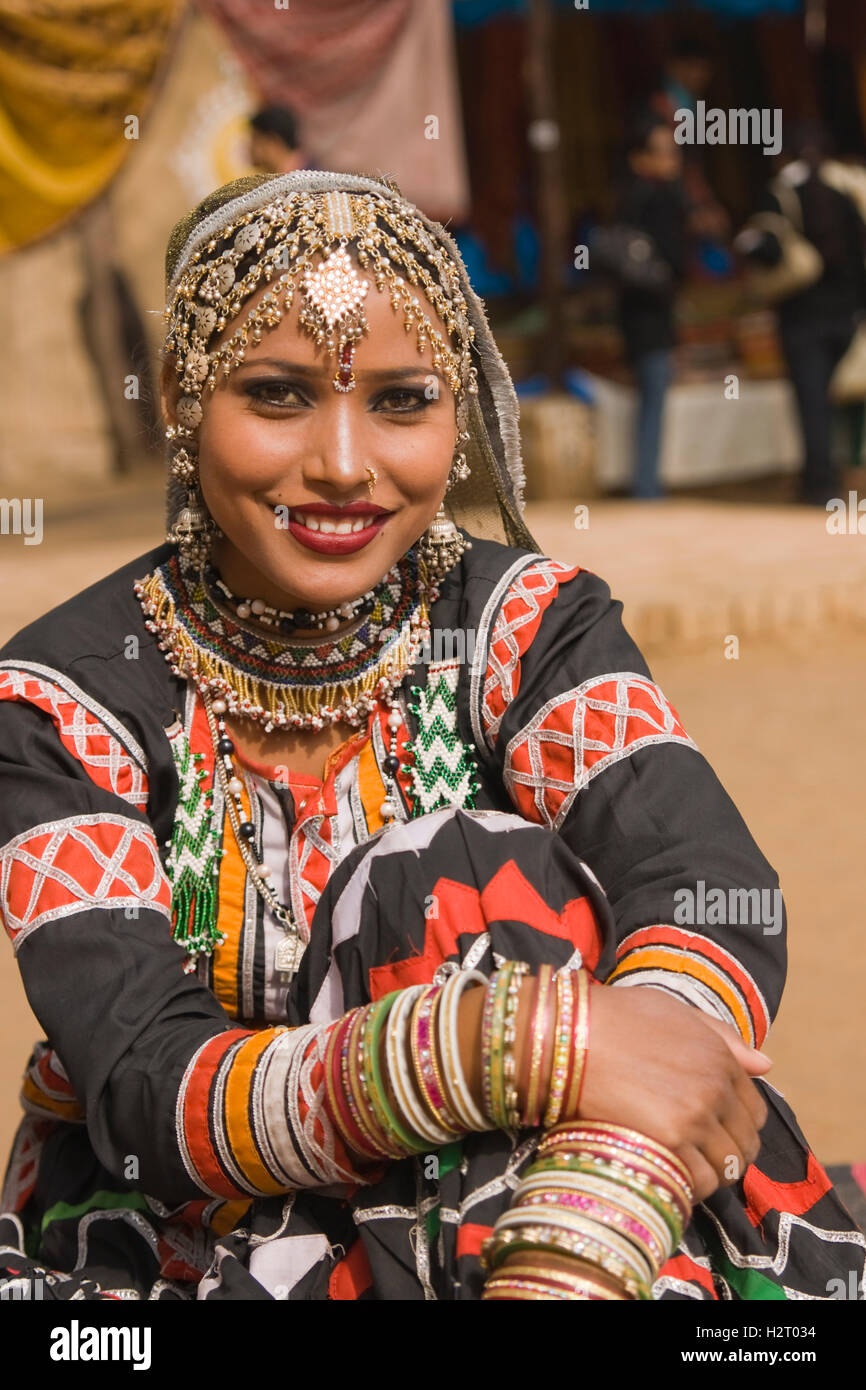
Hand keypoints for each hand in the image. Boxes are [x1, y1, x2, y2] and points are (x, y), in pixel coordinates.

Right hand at [578, 985, 769, 1201]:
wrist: (568, 1035)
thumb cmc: (615, 1017)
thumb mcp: (674, 1012)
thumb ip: (721, 1037)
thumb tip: (766, 1065)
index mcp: (720, 1056)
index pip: (754, 1111)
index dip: (738, 1128)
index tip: (716, 1136)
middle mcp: (716, 1087)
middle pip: (744, 1144)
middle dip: (727, 1155)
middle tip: (699, 1159)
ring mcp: (696, 1115)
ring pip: (727, 1168)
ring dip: (710, 1175)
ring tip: (683, 1172)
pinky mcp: (670, 1139)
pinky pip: (700, 1181)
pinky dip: (691, 1187)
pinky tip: (671, 1179)